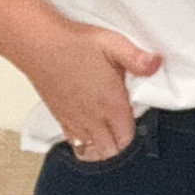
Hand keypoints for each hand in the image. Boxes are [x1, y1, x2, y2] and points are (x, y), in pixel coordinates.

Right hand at [19, 11, 162, 160]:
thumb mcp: (112, 43)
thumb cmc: (73, 43)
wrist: (37, 44)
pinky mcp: (60, 118)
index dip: (135, 134)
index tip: (138, 122)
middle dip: (120, 146)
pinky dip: (84, 144)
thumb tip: (157, 64)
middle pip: (111, 151)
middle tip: (124, 130)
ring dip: (103, 148)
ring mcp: (75, 121)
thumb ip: (137, 58)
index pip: (128, 137)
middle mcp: (93, 118)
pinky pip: (75, 144)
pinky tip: (88, 132)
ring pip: (93, 152)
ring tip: (108, 136)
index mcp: (111, 103)